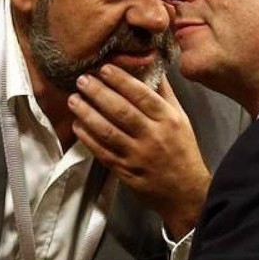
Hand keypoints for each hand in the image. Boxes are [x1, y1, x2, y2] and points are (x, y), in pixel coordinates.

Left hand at [70, 65, 210, 236]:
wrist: (184, 192)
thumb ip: (164, 94)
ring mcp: (137, 155)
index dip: (121, 80)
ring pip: (108, 131)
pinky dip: (87, 137)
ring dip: (87, 113)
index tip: (104, 68)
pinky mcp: (124, 171)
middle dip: (98, 93)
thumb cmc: (182, 151)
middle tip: (82, 80)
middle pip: (121, 111)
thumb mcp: (180, 119)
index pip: (142, 95)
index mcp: (168, 120)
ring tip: (73, 99)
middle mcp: (152, 136)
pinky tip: (77, 125)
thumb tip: (151, 67)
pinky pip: (102, 151)